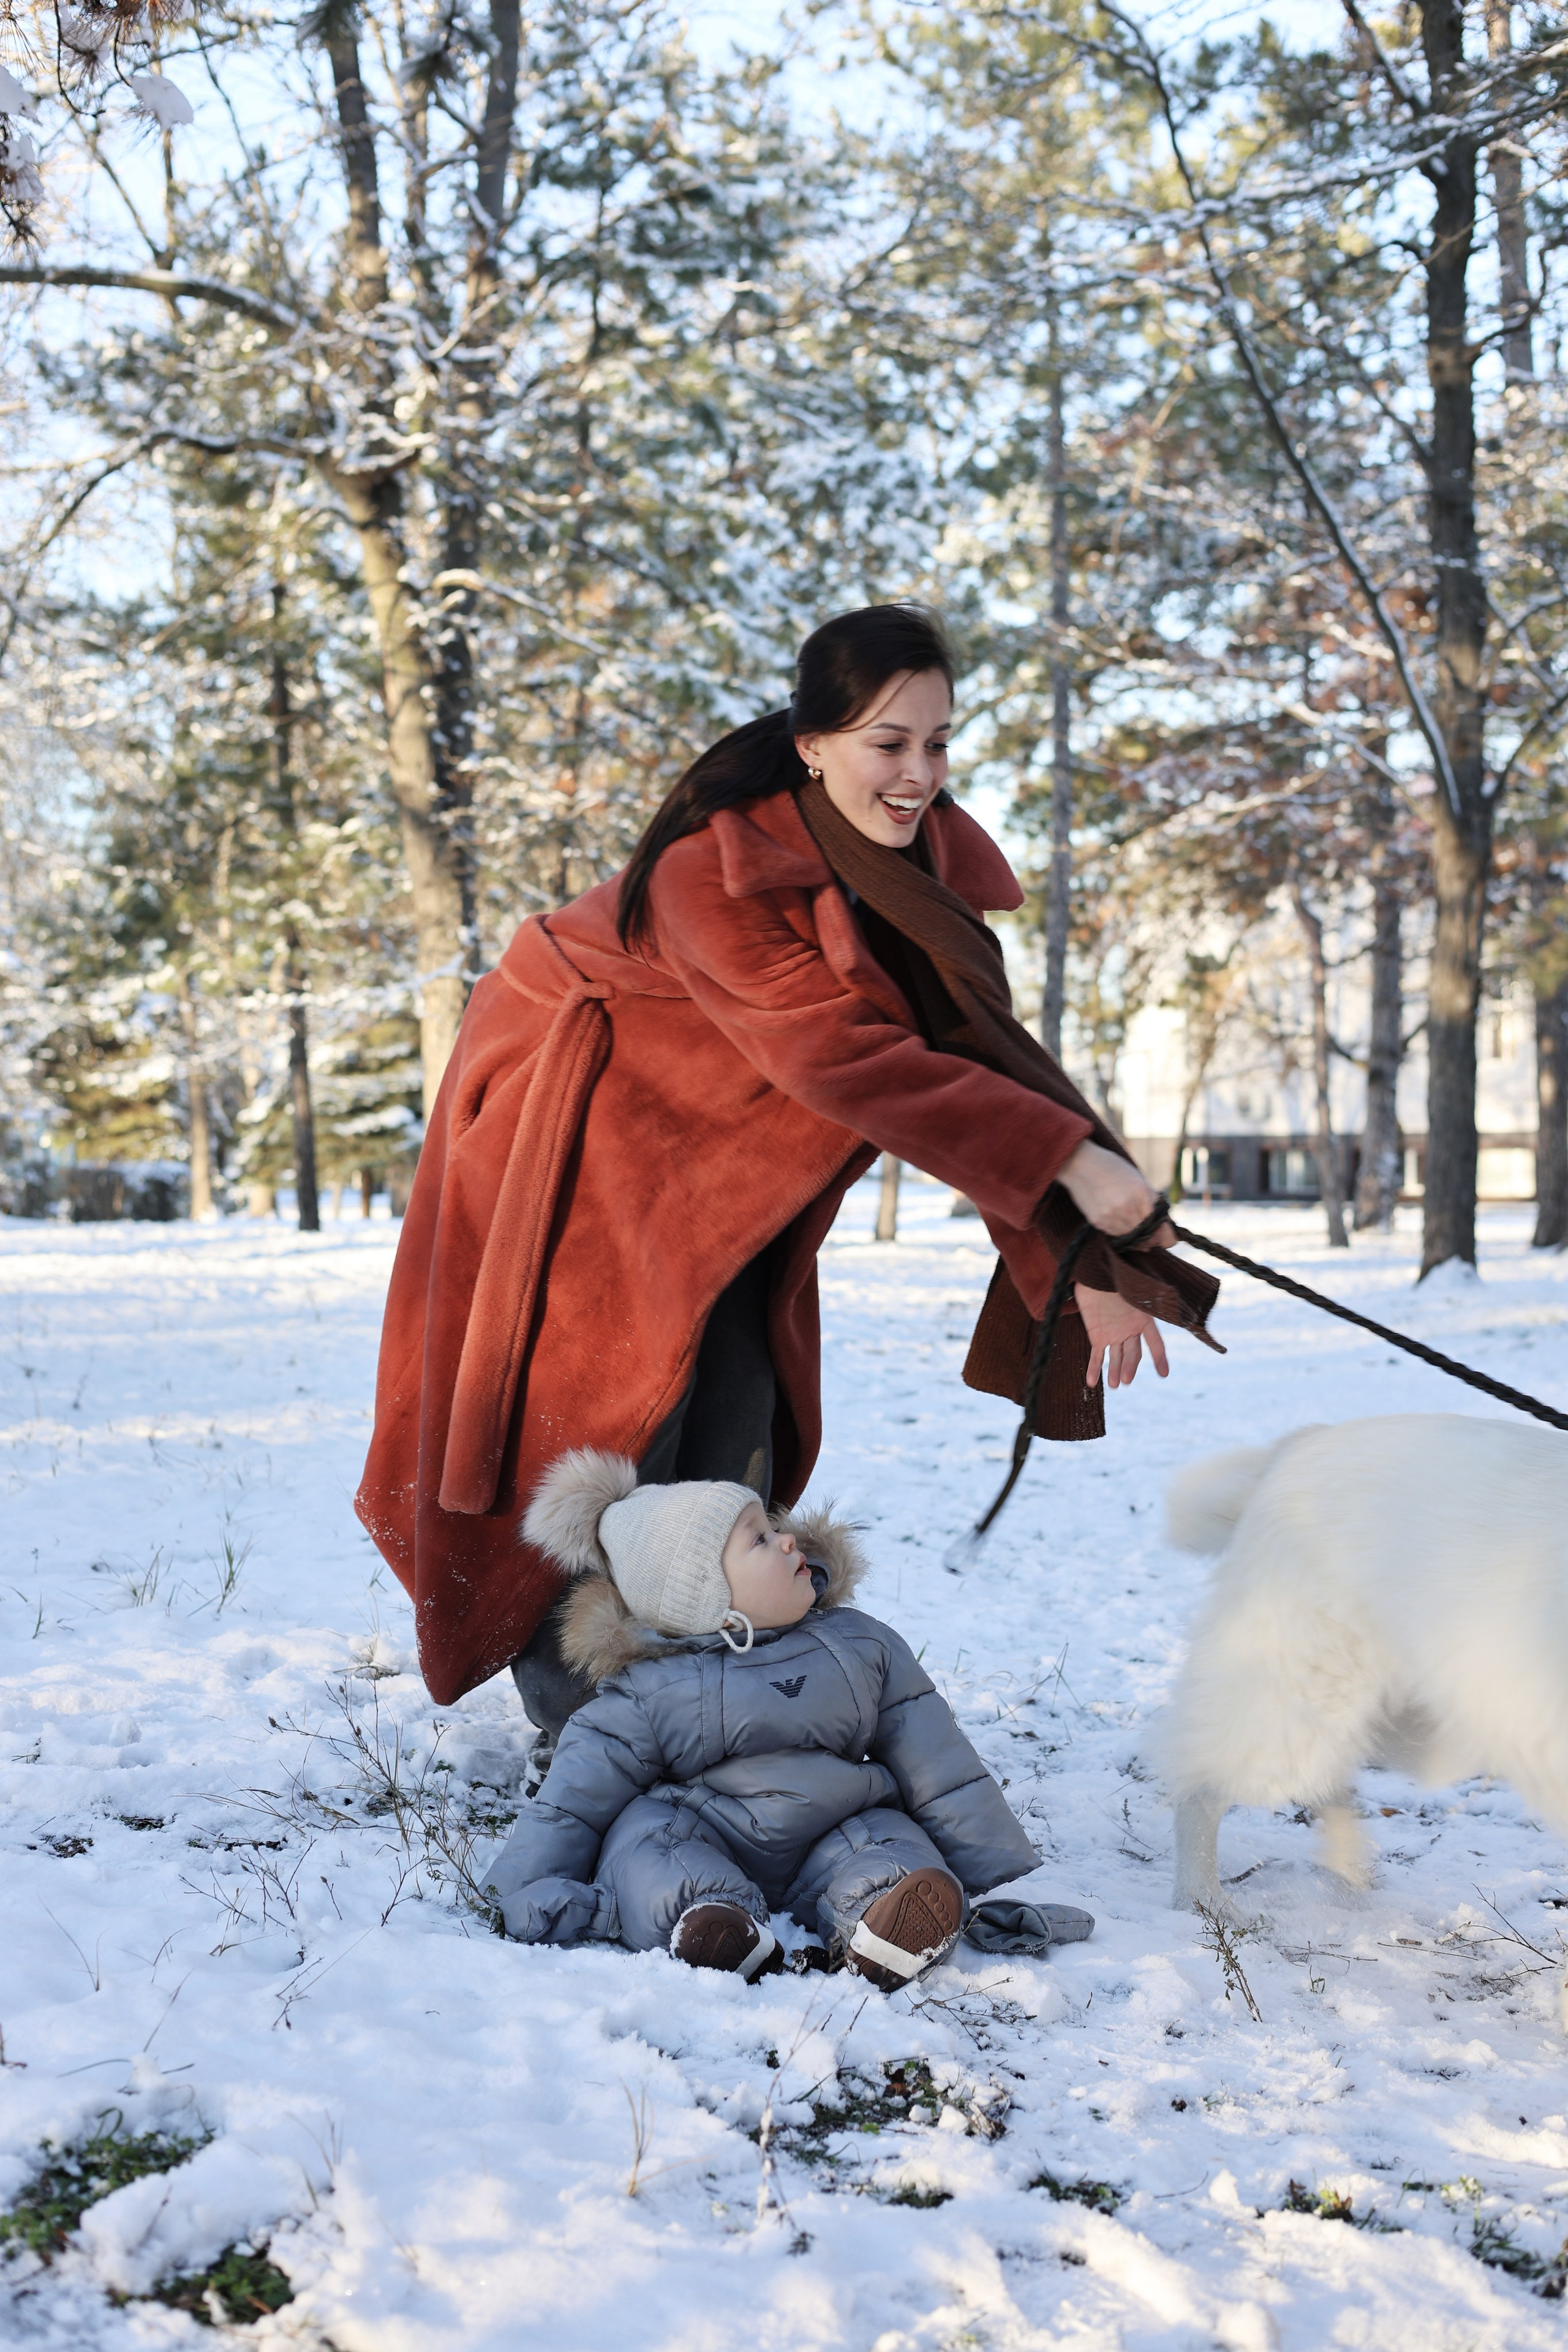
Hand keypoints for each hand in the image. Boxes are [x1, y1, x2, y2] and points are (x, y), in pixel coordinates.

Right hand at [1056, 1138, 1174, 1248]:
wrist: (1081, 1164)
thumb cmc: (1113, 1168)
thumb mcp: (1139, 1180)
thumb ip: (1152, 1202)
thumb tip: (1163, 1226)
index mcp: (1142, 1194)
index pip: (1162, 1231)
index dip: (1168, 1238)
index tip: (1170, 1239)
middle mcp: (1128, 1209)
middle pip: (1148, 1239)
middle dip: (1154, 1238)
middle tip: (1154, 1234)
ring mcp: (1111, 1217)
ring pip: (1132, 1240)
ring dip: (1137, 1237)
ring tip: (1135, 1225)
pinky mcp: (1099, 1222)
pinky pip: (1116, 1236)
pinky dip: (1122, 1232)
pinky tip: (1121, 1221)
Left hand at [1075, 1284, 1169, 1389]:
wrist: (1093, 1276)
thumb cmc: (1114, 1277)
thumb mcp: (1131, 1284)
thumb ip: (1140, 1286)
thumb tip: (1147, 1259)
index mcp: (1143, 1319)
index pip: (1155, 1342)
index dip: (1159, 1357)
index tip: (1163, 1374)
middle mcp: (1130, 1330)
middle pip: (1134, 1354)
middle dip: (1130, 1367)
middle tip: (1126, 1380)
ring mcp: (1114, 1335)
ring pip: (1117, 1358)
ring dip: (1115, 1371)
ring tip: (1115, 1385)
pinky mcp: (1097, 1336)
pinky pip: (1097, 1356)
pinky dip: (1094, 1369)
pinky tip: (1091, 1382)